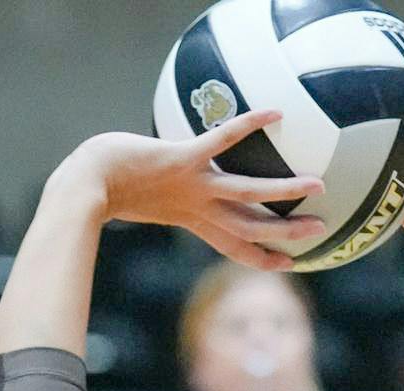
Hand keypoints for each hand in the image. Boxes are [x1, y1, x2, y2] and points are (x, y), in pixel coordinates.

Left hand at [59, 113, 325, 269]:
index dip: (263, 258)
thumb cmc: (102, 188)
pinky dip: (248, 126)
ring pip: (247, 192)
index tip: (288, 264)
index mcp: (190, 221)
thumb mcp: (137, 199)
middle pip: (251, 226)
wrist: (83, 185)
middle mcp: (198, 208)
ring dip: (282, 191)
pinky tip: (275, 112)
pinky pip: (222, 140)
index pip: (234, 247)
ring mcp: (193, 184)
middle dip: (286, 230)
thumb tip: (150, 195)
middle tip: (320, 227)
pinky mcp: (184, 159)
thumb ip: (154, 198)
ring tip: (316, 185)